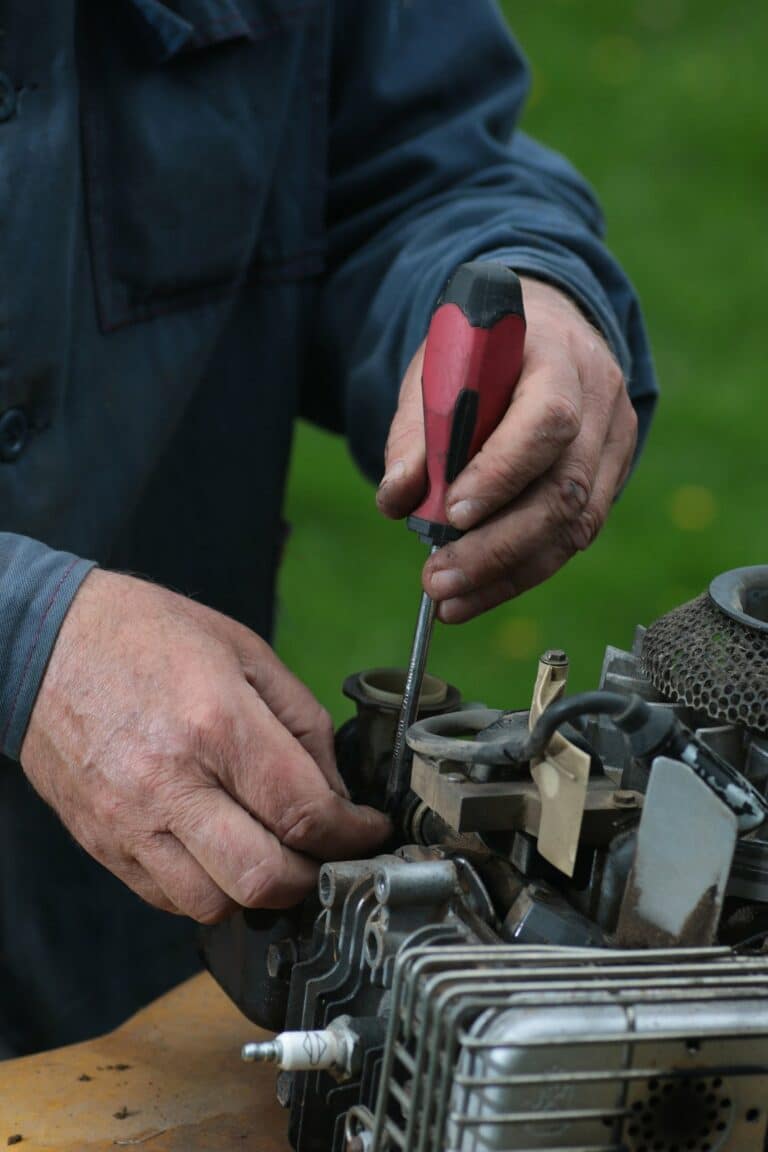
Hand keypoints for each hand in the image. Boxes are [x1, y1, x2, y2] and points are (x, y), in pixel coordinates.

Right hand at [21, 571, 389, 922]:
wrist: (43, 642)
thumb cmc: (147, 635)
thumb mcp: (245, 651)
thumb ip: (302, 723)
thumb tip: (337, 792)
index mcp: (217, 724)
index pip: (304, 812)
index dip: (353, 835)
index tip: (369, 831)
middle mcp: (171, 783)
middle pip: (264, 879)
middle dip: (313, 876)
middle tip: (327, 852)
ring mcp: (129, 822)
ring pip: (215, 904)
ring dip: (258, 890)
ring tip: (271, 852)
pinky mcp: (102, 843)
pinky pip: (167, 898)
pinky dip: (207, 886)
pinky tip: (219, 849)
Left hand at [377, 276, 636, 621]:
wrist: (543, 332)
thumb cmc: (483, 351)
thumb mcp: (439, 370)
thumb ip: (418, 432)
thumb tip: (398, 498)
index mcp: (559, 355)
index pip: (547, 421)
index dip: (502, 472)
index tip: (453, 514)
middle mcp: (601, 399)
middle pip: (566, 487)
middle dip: (498, 545)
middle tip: (438, 579)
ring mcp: (614, 441)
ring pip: (576, 524)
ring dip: (508, 572)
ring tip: (451, 601)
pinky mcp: (613, 477)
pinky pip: (573, 536)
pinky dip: (522, 571)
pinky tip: (479, 592)